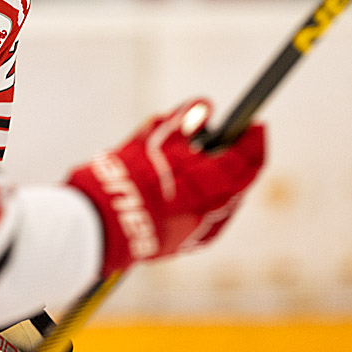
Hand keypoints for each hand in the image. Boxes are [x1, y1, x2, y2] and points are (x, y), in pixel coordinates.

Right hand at [67, 98, 264, 274]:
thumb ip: (180, 122)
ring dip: (228, 183)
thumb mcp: (148, 140)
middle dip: (243, 161)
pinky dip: (213, 204)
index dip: (252, 140)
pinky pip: (210, 223)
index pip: (241, 159)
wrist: (96, 225)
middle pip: (238, 183)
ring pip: (226, 204)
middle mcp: (205, 211)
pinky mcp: (183, 244)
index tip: (255, 124)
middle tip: (241, 142)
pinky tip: (204, 194)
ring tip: (219, 165)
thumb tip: (205, 106)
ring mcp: (196, 231)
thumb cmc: (119, 178)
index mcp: (200, 183)